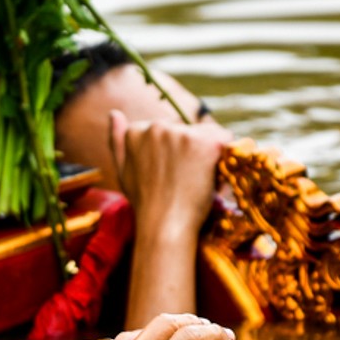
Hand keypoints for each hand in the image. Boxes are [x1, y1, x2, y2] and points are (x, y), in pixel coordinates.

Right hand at [109, 109, 224, 233]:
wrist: (164, 225)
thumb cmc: (145, 203)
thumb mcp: (123, 171)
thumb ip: (118, 140)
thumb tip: (114, 113)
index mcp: (136, 131)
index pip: (167, 132)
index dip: (173, 154)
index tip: (169, 175)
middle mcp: (157, 127)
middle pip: (188, 131)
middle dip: (191, 152)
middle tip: (184, 181)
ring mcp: (182, 134)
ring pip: (207, 136)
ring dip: (207, 155)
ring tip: (197, 182)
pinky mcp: (206, 142)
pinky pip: (226, 140)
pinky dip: (224, 157)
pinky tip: (212, 177)